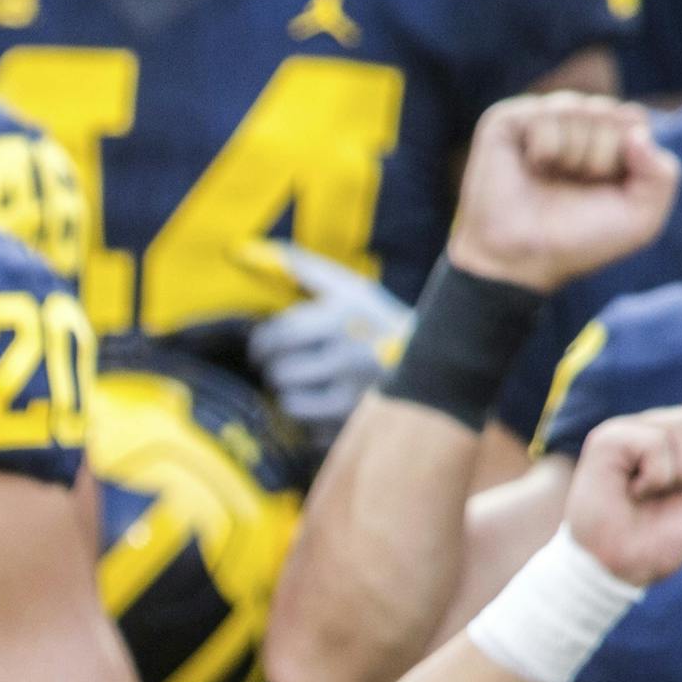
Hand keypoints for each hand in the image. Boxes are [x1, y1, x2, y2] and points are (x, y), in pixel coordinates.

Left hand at [241, 241, 410, 448]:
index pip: (274, 337)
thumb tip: (243, 251)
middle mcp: (348, 357)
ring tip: (306, 388)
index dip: (260, 345)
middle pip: (278, 373)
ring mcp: (356, 396)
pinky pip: (310, 431)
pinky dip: (312, 422)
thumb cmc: (378, 323)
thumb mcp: (350, 289)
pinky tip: (327, 408)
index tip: (263, 349)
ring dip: (290, 396)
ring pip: (289, 404)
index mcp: (341, 319)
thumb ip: (302, 270)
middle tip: (285, 368)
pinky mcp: (359, 427)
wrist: (438, 365)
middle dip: (275, 370)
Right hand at [447, 93, 679, 292]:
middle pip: (607, 113)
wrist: (524, 259)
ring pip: (576, 110)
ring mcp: (538, 119)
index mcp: (604, 139)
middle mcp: (572, 123)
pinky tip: (529, 166)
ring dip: (571, 155)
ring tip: (550, 177)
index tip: (602, 187)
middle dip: (598, 157)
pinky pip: (544, 115)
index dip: (622, 156)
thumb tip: (636, 134)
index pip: (632, 119)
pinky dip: (544, 148)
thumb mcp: (641, 217)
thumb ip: (663, 175)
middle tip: (573, 185)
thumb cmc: (580, 240)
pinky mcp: (505, 121)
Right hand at [566, 399, 681, 586]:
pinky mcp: (606, 442)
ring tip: (648, 494)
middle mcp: (639, 430)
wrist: (622, 567)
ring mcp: (621, 433)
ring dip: (677, 474)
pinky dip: (657, 478)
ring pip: (680, 428)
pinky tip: (634, 492)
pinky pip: (656, 443)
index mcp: (660, 441)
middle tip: (668, 493)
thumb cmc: (654, 540)